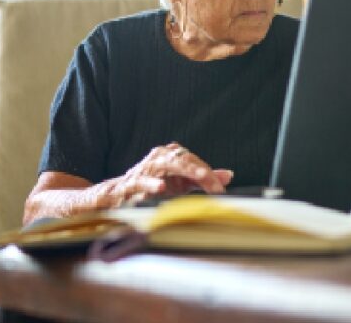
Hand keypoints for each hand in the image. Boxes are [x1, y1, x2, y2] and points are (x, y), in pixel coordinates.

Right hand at [100, 142, 232, 206]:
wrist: (122, 194)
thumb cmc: (155, 187)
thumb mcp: (182, 183)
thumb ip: (203, 179)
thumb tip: (228, 176)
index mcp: (172, 155)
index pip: (196, 161)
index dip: (210, 174)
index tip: (221, 189)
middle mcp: (160, 156)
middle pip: (185, 160)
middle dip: (201, 172)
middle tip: (215, 184)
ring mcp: (146, 167)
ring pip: (168, 165)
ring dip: (184, 170)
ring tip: (200, 176)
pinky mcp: (133, 182)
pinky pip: (143, 181)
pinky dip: (152, 184)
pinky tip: (161, 188)